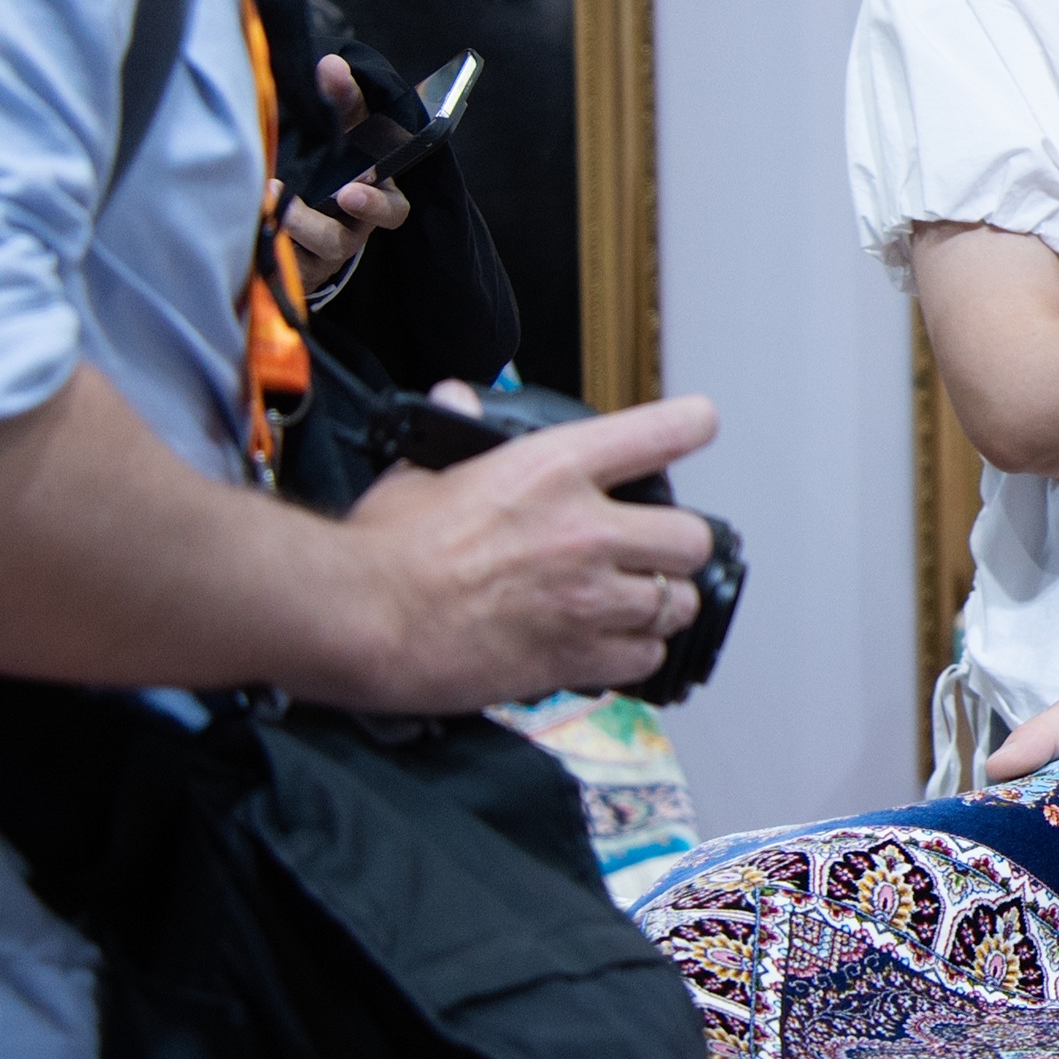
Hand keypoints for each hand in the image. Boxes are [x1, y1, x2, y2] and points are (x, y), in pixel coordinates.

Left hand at [278, 54, 407, 292]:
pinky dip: (260, 242)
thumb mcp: (343, 126)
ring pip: (300, 255)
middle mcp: (348, 232)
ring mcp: (316, 255)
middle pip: (340, 241)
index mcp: (372, 199)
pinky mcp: (287, 268)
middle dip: (314, 223)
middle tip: (279, 197)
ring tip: (260, 200)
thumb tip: (331, 64)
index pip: (391, 211)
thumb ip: (343, 98)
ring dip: (280, 229)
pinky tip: (244, 220)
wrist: (300, 195)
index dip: (375, 204)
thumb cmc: (331, 158)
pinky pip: (275, 265)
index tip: (352, 187)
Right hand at [322, 387, 720, 711]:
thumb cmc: (383, 548)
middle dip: (676, 547)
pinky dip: (632, 656)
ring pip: (678, 604)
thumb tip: (459, 399)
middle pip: (691, 537)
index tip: (696, 426)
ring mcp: (589, 598)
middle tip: (651, 552)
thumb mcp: (421, 467)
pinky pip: (643, 659)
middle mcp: (587, 530)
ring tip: (629, 605)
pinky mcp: (577, 658)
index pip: (662, 431)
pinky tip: (605, 648)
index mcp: (554, 467)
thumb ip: (457, 434)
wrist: (362, 621)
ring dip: (658, 605)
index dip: (689, 426)